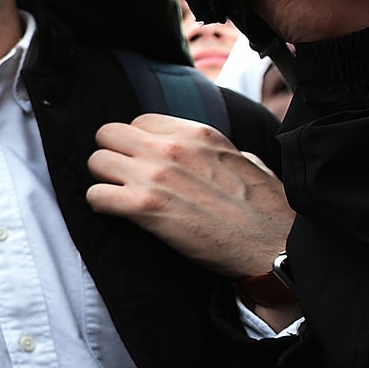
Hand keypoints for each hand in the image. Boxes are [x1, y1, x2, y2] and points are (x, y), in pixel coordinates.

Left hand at [86, 111, 293, 284]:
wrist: (273, 245)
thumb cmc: (266, 210)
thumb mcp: (248, 162)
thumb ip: (223, 152)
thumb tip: (221, 154)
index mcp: (197, 133)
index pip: (139, 121)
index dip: (135, 143)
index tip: (142, 162)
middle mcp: (172, 147)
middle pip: (108, 134)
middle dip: (111, 156)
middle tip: (122, 179)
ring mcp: (155, 175)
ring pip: (96, 162)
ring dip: (103, 181)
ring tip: (119, 197)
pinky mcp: (145, 206)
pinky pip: (96, 196)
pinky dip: (100, 206)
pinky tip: (118, 215)